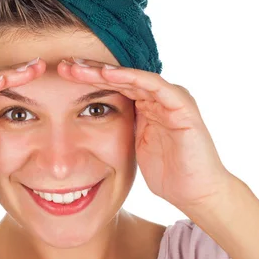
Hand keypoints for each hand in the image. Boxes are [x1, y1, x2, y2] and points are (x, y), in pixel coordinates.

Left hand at [58, 58, 233, 211]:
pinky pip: (153, 85)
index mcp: (147, 106)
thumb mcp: (134, 148)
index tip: (61, 78)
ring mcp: (172, 99)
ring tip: (79, 68)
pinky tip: (108, 74)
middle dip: (91, 71)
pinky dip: (130, 78)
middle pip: (121, 78)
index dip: (88, 81)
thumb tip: (91, 127)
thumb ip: (121, 131)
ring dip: (105, 71)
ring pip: (133, 77)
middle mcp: (159, 98)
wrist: (197, 193)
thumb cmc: (169, 174)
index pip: (114, 87)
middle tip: (64, 66)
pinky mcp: (182, 105)